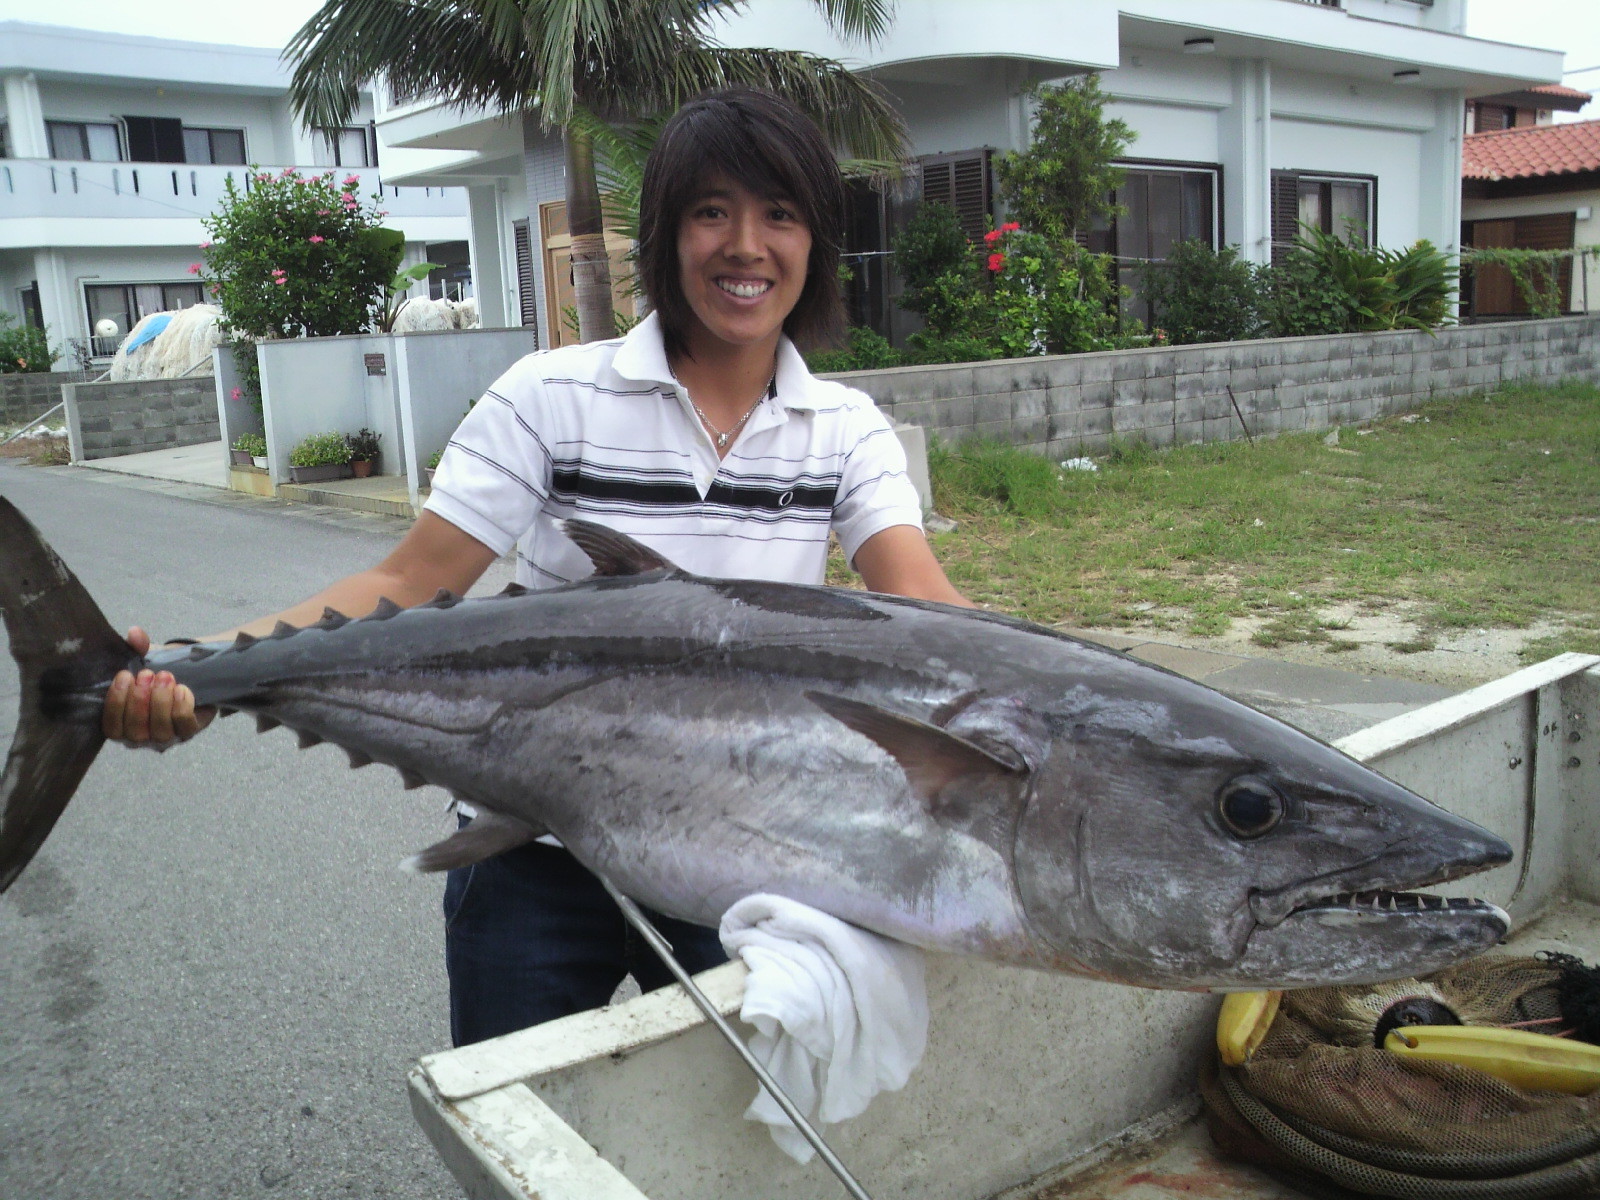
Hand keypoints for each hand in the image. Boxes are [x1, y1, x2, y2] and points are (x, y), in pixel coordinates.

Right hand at [102, 627, 214, 745]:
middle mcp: (140, 737)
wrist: (189, 675)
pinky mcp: (188, 732)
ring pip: (160, 731)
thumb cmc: (156, 674)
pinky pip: (185, 726)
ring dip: (161, 702)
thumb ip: (136, 648)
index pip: (111, 728)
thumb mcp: (143, 660)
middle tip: (147, 674)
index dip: (116, 704)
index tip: (124, 675)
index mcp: (121, 724)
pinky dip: (182, 706)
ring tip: (165, 676)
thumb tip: (135, 633)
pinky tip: (182, 688)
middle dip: (139, 700)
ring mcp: (165, 738)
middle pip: (135, 731)